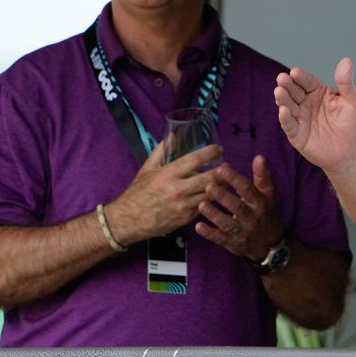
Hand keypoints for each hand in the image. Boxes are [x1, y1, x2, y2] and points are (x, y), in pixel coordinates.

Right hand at [106, 140, 225, 243]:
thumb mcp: (147, 168)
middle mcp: (177, 190)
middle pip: (209, 178)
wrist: (127, 220)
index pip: (195, 160)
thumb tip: (173, 135)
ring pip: (210, 194)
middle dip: (223, 171)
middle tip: (228, 166)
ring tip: (226, 180)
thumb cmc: (137, 193)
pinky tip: (215, 195)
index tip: (218, 149)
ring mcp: (182, 206)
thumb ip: (162, 151)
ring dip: (220, 186)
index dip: (210, 153)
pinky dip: (210, 200)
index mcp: (167, 174)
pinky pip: (203, 207)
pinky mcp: (185, 219)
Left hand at [195, 154, 285, 260]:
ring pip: (227, 223)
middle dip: (223, 196)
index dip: (235, 179)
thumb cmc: (266, 213)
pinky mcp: (233, 243)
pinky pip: (220, 239)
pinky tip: (198, 226)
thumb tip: (259, 157)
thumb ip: (262, 176)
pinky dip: (209, 234)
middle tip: (208, 185)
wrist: (270, 244)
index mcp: (259, 202)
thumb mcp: (268, 194)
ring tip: (201, 204)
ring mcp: (242, 231)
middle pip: (237, 206)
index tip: (222, 168)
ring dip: (214, 214)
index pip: (247, 189)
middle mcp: (252, 217)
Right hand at [275, 57, 355, 173]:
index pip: (307, 81)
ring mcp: (300, 118)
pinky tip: (284, 111)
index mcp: (319, 92)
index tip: (295, 72)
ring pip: (288, 106)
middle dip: (287, 84)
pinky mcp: (296, 134)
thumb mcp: (352, 102)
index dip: (301, 77)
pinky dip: (285, 118)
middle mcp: (306, 103)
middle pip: (294, 91)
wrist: (351, 153)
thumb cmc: (353, 125)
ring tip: (279, 91)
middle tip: (282, 78)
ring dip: (283, 99)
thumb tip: (347, 60)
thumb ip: (346, 83)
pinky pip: (289, 125)